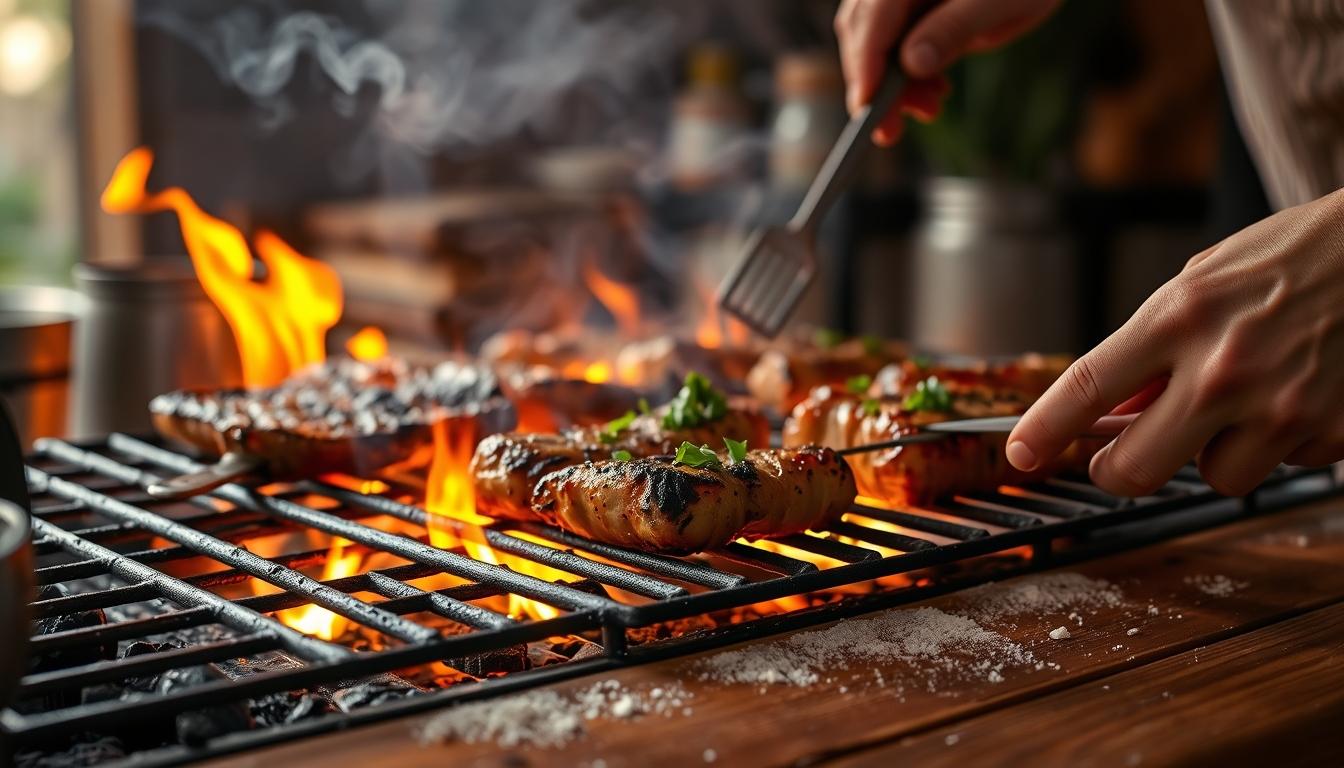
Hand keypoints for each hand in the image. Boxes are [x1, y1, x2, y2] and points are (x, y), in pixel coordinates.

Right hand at [834, 0, 1061, 143]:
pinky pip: (892, 45)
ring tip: (930, 108)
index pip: (873, 16)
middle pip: (862, 31)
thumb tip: (911, 63)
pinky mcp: (911, 11)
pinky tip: (934, 89)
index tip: (867, 107)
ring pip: (872, 41)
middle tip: (891, 130)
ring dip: (891, 84)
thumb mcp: (1000, 2)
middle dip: (874, 82)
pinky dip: (905, 75)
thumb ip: (955, 27)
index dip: (865, 63)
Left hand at [1006, 189, 1343, 496]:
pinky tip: (1299, 396)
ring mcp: (1281, 405)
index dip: (1044, 429)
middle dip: (1117, 471)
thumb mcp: (1202, 281)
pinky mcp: (1332, 431)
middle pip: (1135, 467)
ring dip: (1216, 453)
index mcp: (1180, 315)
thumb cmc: (1290, 257)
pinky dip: (1281, 443)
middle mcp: (1223, 367)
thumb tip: (1115, 410)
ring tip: (1243, 403)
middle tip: (1117, 460)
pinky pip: (1281, 465)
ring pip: (1215, 478)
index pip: (1087, 386)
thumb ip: (1154, 346)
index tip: (1020, 453)